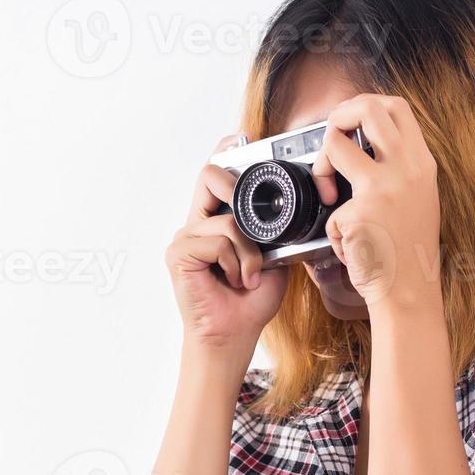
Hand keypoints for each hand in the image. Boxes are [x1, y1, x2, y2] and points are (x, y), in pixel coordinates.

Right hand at [166, 136, 287, 353]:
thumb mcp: (274, 256)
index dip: (226, 152)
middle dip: (236, 188)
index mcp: (216, 219)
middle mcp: (196, 223)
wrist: (234, 335)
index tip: (241, 139)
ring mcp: (185, 236)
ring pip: (226, 220)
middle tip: (252, 224)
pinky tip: (233, 280)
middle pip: (210, 176)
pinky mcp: (179, 253)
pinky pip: (217, 241)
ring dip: (248, 252)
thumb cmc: (250, 301)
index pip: (215, 174)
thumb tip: (296, 210)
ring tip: (249, 275)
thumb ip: (275, 230)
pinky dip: (235, 262)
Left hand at [311, 95, 441, 314]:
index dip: (365, 104)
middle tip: (331, 142)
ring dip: (322, 166)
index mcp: (421, 164)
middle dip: (338, 116)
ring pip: (336, 143)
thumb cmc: (406, 253)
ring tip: (330, 198)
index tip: (349, 122)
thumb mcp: (416, 199)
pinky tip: (352, 249)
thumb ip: (396, 169)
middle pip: (367, 108)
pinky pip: (329, 209)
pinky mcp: (360, 211)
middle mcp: (407, 169)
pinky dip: (334, 232)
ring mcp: (384, 188)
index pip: (396, 107)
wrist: (408, 293)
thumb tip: (361, 143)